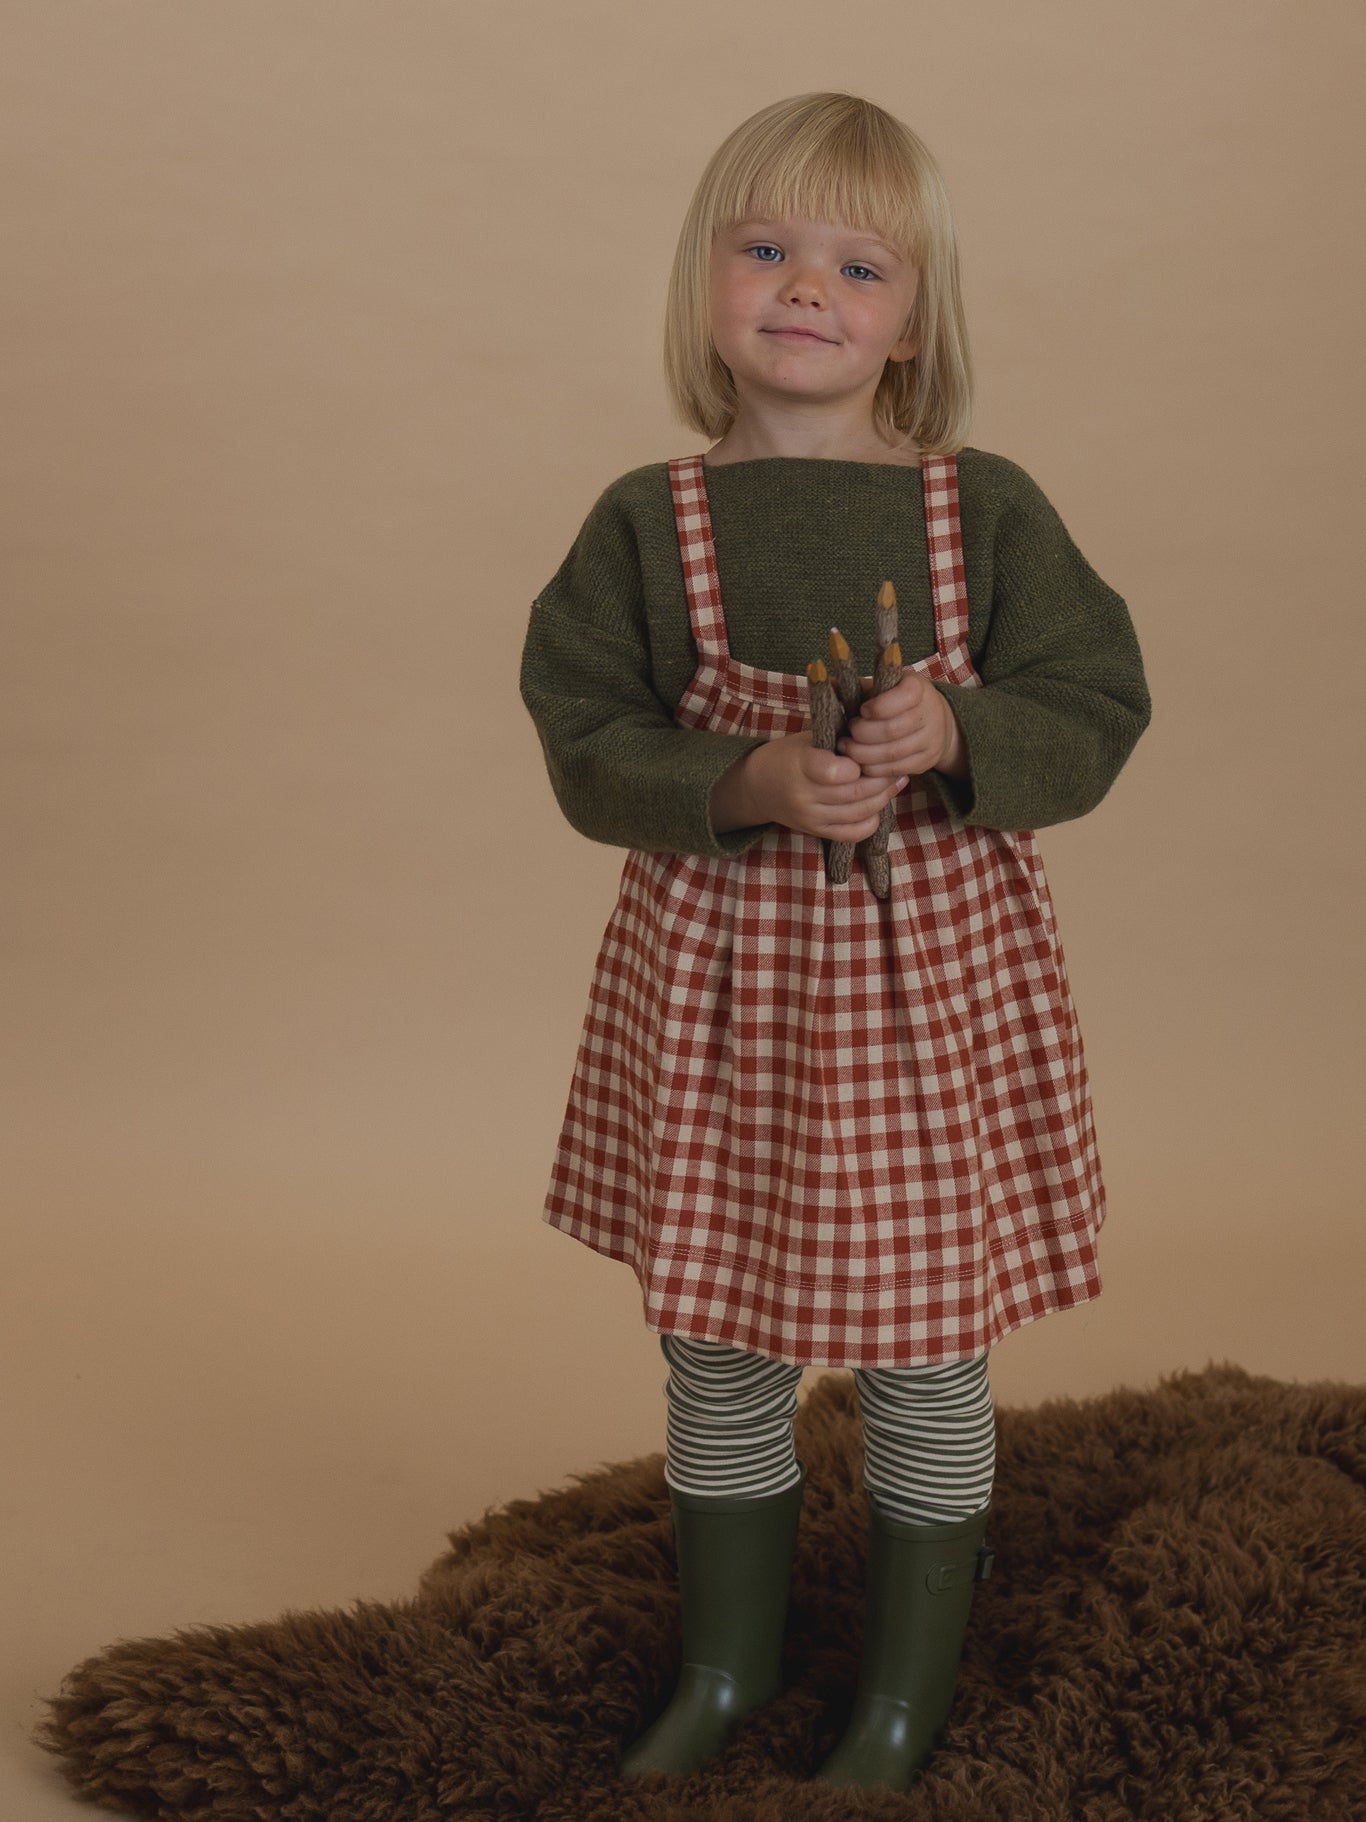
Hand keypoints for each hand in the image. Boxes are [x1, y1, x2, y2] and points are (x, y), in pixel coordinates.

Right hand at [718, 731, 908, 841]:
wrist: (759, 786)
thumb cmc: (790, 754)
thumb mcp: (808, 737)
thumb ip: (839, 733)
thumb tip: (878, 718)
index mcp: (800, 764)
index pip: (836, 771)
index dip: (858, 764)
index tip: (865, 753)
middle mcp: (804, 795)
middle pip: (856, 793)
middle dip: (881, 778)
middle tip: (893, 765)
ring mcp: (810, 817)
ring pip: (859, 812)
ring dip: (883, 797)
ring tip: (893, 781)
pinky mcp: (816, 832)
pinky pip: (853, 833)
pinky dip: (871, 820)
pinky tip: (878, 804)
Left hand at [837, 670, 964, 778]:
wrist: (935, 720)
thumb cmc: (897, 700)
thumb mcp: (884, 685)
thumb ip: (857, 685)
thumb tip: (825, 682)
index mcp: (918, 688)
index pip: (904, 695)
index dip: (879, 706)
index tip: (862, 710)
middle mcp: (930, 713)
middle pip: (893, 729)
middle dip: (863, 734)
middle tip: (846, 736)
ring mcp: (931, 739)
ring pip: (892, 753)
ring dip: (864, 754)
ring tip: (847, 749)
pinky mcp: (927, 761)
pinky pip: (896, 769)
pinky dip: (874, 768)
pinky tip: (860, 763)